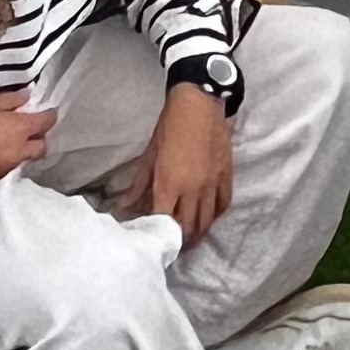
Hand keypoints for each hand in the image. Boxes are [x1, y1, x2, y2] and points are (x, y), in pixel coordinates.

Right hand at [0, 93, 58, 183]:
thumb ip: (11, 100)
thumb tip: (27, 97)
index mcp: (20, 129)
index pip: (46, 123)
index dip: (49, 115)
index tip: (48, 112)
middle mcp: (19, 151)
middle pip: (42, 147)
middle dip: (42, 138)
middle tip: (33, 129)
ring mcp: (7, 167)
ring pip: (27, 160)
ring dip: (27, 151)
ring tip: (16, 142)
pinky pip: (11, 168)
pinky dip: (11, 160)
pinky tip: (0, 154)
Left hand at [120, 85, 232, 246]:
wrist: (199, 103)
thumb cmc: (169, 127)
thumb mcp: (149, 156)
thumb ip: (139, 185)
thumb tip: (123, 207)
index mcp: (170, 184)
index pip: (163, 221)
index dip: (158, 234)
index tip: (153, 242)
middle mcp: (193, 190)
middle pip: (188, 227)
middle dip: (180, 241)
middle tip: (172, 247)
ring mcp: (212, 184)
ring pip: (207, 220)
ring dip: (198, 233)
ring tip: (189, 240)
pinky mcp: (226, 176)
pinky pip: (223, 204)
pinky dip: (215, 215)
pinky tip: (208, 218)